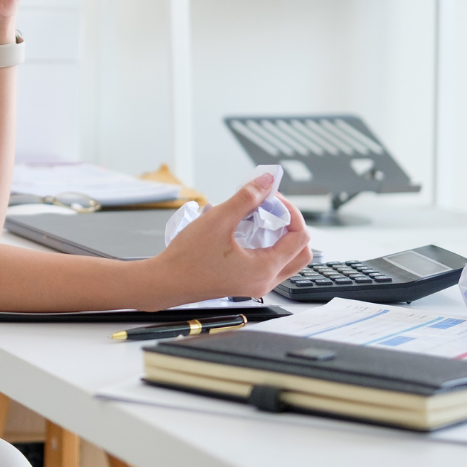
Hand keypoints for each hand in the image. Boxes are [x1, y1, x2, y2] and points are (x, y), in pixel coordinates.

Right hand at [143, 172, 312, 304]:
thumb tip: (265, 182)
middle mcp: (264, 281)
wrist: (165, 282)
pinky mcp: (245, 283)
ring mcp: (256, 285)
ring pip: (287, 260)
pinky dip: (268, 246)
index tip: (271, 198)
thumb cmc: (187, 259)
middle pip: (300, 252)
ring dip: (280, 236)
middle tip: (271, 208)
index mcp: (264, 269)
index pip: (299, 237)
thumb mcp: (218, 220)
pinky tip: (247, 231)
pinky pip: (271, 264)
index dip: (290, 212)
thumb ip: (246, 198)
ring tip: (259, 218)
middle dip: (291, 225)